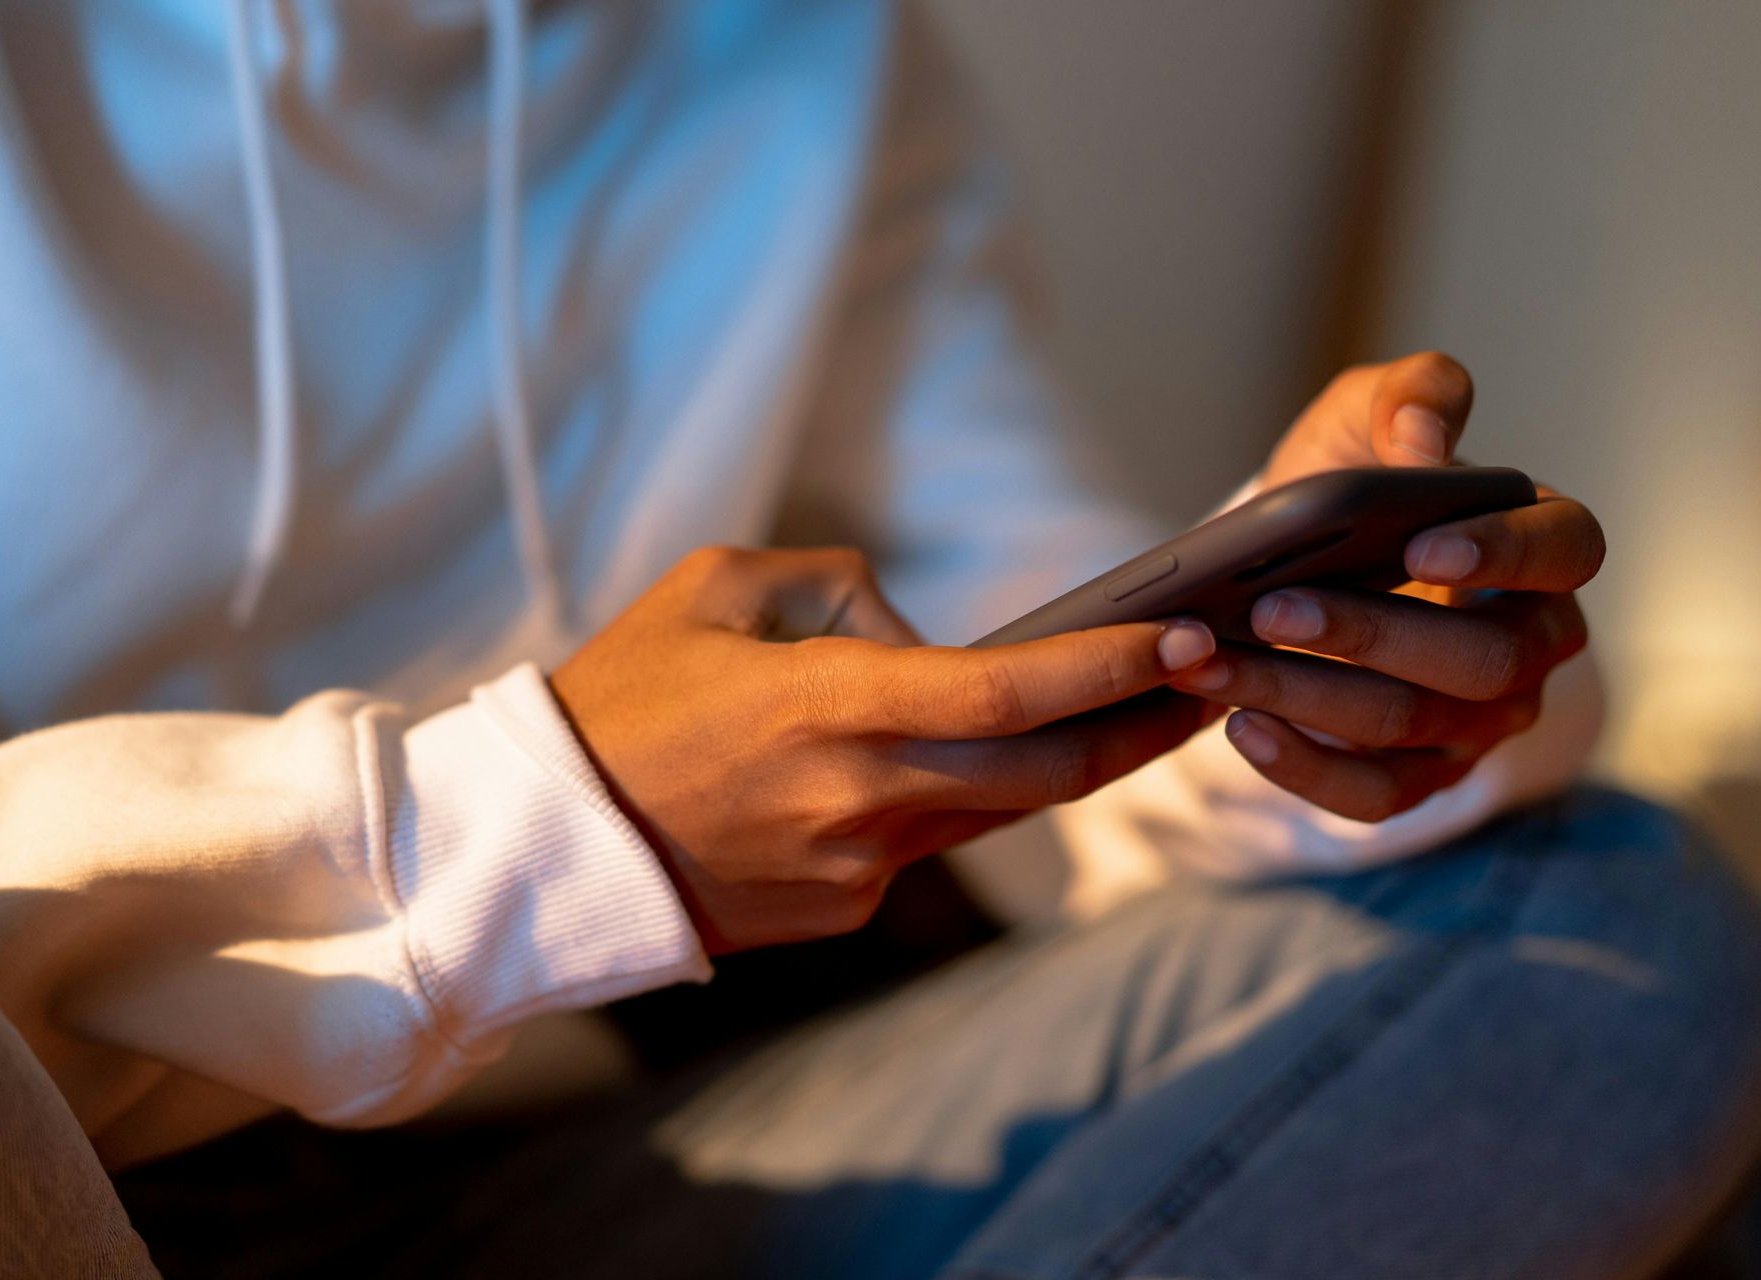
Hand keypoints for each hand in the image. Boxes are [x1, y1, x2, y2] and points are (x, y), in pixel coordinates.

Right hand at [549, 547, 1217, 952]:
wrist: (544, 844)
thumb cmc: (620, 696)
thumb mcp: (716, 588)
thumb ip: (838, 587)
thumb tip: (919, 632)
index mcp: (829, 704)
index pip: (1007, 691)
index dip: (1107, 668)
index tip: (1188, 637)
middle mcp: (861, 796)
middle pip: (1047, 775)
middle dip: (1144, 727)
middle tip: (1216, 678)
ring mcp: (857, 868)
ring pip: (1000, 813)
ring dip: (1076, 764)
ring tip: (1137, 711)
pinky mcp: (844, 912)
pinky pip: (926, 842)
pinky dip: (955, 798)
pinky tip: (955, 762)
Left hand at [1168, 352, 1604, 821]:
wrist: (1300, 557)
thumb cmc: (1357, 479)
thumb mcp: (1369, 414)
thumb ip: (1410, 398)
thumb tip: (1421, 443)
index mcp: (1544, 546)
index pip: (1565, 551)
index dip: (1502, 552)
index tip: (1419, 545)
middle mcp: (1533, 643)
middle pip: (1482, 660)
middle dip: (1368, 636)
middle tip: (1269, 608)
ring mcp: (1483, 721)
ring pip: (1413, 727)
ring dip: (1305, 697)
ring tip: (1216, 661)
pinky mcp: (1423, 775)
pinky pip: (1378, 796)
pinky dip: (1305, 769)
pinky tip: (1241, 727)